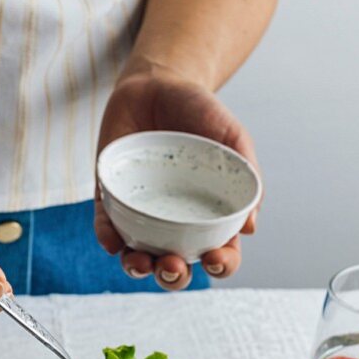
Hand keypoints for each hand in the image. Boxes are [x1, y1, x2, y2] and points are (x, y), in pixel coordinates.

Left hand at [95, 73, 261, 289]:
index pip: (219, 252)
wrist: (158, 82)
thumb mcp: (232, 136)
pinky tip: (113, 241)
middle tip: (172, 265)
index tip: (216, 259)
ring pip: (138, 255)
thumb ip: (246, 174)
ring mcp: (141, 211)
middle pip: (176, 265)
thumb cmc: (200, 112)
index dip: (221, 265)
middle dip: (173, 277)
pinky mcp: (111, 197)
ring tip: (140, 263)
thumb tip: (251, 226)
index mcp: (209, 214)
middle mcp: (175, 221)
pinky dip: (108, 237)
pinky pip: (107, 225)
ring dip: (138, 269)